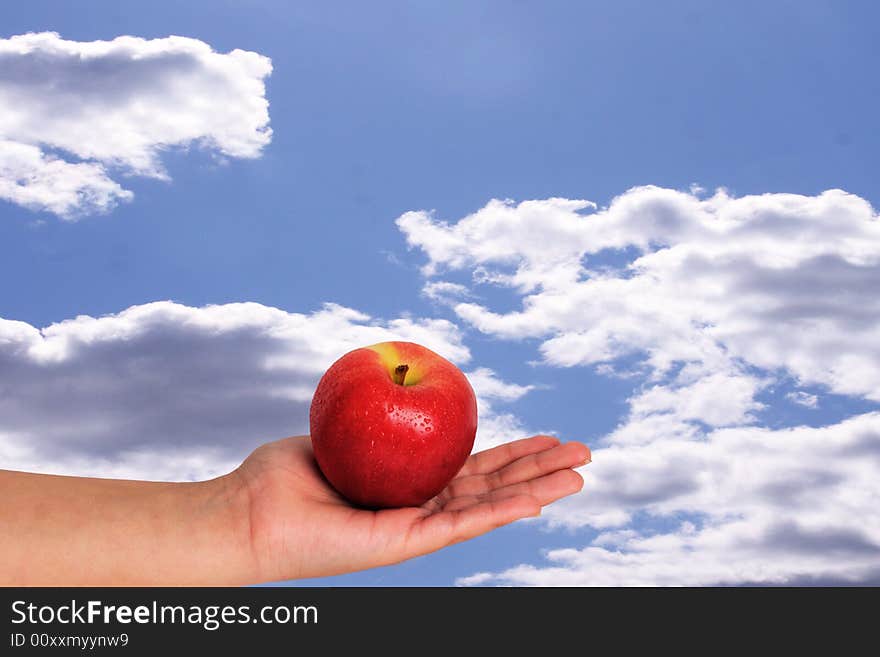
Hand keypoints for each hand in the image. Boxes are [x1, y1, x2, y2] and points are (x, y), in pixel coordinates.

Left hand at [235, 434, 590, 581]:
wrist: (249, 512)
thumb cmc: (285, 472)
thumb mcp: (339, 429)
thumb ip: (374, 412)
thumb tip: (396, 376)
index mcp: (410, 486)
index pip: (473, 468)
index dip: (512, 453)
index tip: (546, 438)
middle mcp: (420, 509)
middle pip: (493, 486)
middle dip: (540, 471)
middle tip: (585, 454)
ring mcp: (415, 530)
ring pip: (489, 508)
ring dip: (538, 491)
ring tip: (581, 474)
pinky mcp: (403, 545)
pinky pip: (460, 525)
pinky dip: (501, 512)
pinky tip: (537, 499)